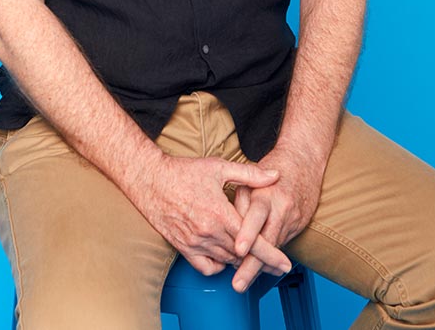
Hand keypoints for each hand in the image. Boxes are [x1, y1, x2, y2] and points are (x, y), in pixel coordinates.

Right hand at [129, 155, 290, 276]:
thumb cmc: (183, 172)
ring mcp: (194, 242)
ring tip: (252, 260)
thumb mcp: (218, 167)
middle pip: (242, 256)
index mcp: (220, 214)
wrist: (149, 179)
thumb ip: (250, 174)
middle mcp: (208, 232)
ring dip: (241, 262)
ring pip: (226, 262)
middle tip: (275, 267)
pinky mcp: (182, 247)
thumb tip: (275, 176)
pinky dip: (219, 266)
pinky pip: (206, 267)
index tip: (285, 265)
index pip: (253, 242)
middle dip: (262, 262)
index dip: (272, 255)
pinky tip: (225, 257)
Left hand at [229, 146, 325, 291]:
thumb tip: (229, 221)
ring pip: (274, 248)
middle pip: (266, 242)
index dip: (248, 234)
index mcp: (267, 194)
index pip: (256, 216)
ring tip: (242, 283)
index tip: (238, 250)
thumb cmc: (272, 167)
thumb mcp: (250, 174)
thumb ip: (240, 198)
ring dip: (259, 267)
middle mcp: (282, 210)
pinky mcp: (298, 227)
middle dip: (252, 265)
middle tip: (238, 283)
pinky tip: (257, 270)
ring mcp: (292, 220)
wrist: (304, 162)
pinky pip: (280, 245)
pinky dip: (269, 258)